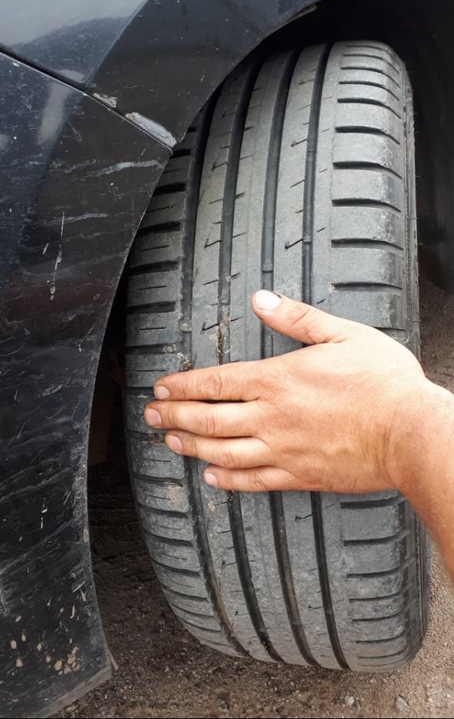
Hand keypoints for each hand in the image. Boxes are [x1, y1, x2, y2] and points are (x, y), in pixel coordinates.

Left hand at [144, 290, 431, 492]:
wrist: (411, 434)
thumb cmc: (383, 382)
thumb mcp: (343, 334)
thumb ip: (297, 319)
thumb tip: (261, 300)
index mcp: (279, 380)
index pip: (216, 382)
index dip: (183, 385)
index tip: (161, 388)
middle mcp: (272, 418)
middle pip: (209, 419)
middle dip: (175, 416)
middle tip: (151, 416)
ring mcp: (283, 451)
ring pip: (223, 452)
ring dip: (191, 447)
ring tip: (170, 442)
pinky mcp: (299, 476)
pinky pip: (253, 481)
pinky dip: (227, 479)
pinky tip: (212, 476)